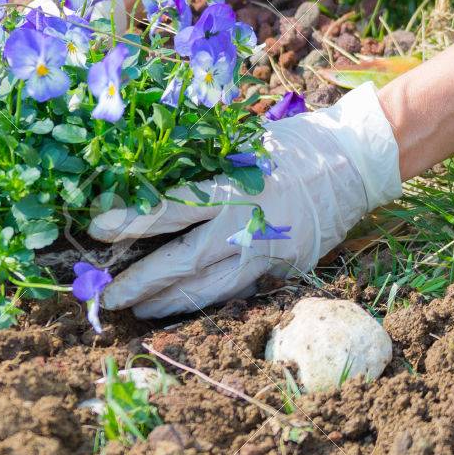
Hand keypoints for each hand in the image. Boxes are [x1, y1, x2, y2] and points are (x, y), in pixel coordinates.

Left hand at [89, 83, 402, 317]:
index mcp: (231, 188)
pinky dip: (205, 301)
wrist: (357, 165)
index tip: (97, 228)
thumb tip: (149, 173)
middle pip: (181, 263)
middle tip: (108, 298)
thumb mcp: (244, 144)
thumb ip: (202, 165)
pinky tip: (181, 307)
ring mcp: (265, 253)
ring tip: (138, 310)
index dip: (131, 220)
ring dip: (168, 303)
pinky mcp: (282, 270)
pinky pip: (235, 292)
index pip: (170, 209)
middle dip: (141, 282)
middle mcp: (245, 226)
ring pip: (207, 289)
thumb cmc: (293, 145)